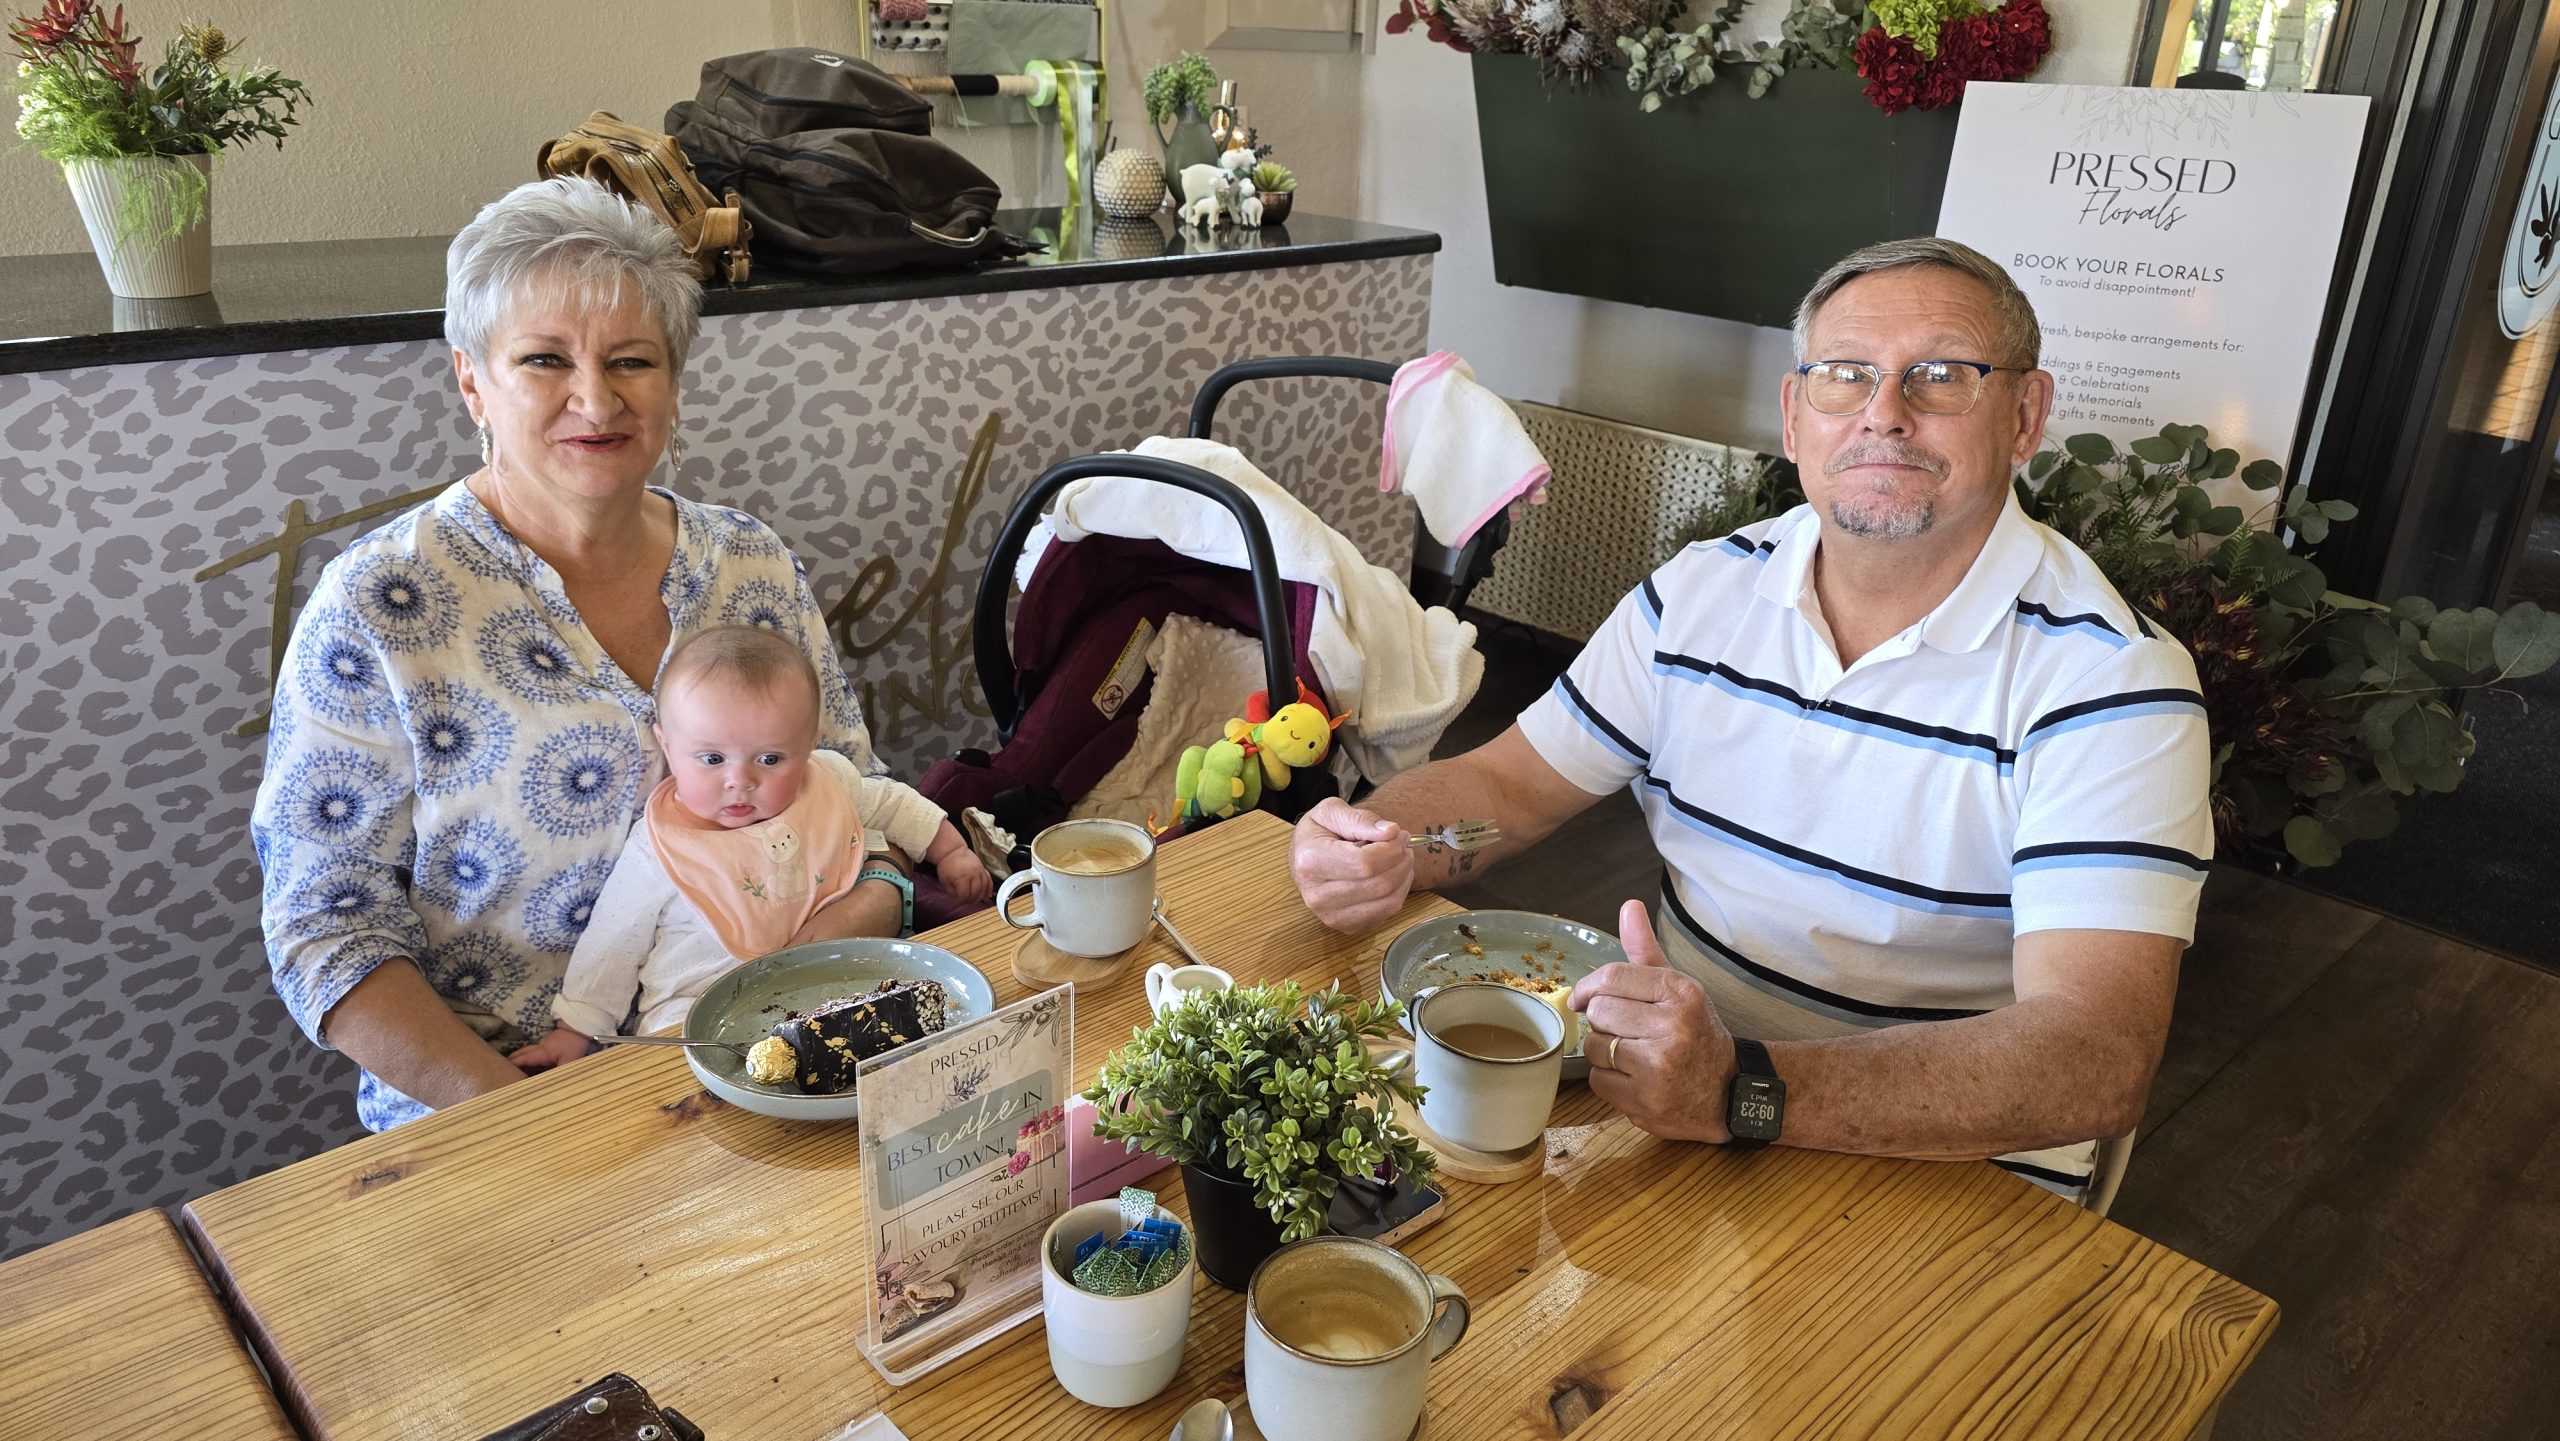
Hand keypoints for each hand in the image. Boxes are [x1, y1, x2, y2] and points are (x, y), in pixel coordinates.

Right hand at [507, 1023, 595, 1073]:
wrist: (580, 1027)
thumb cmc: (574, 1043)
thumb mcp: (569, 1061)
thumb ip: (561, 1073)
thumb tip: (554, 1085)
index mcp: (541, 1053)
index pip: (522, 1060)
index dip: (512, 1066)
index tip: (501, 1072)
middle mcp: (538, 1048)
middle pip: (520, 1054)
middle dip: (511, 1062)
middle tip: (502, 1071)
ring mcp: (542, 1045)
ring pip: (526, 1053)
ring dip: (519, 1060)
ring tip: (512, 1071)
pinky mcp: (548, 1044)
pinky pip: (533, 1053)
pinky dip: (528, 1059)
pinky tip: (529, 1066)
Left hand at [937, 849, 993, 903]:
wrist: (952, 850)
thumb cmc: (946, 864)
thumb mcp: (944, 880)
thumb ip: (951, 891)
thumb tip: (958, 898)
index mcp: (962, 878)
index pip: (964, 895)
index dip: (960, 901)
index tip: (956, 903)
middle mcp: (973, 874)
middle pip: (975, 893)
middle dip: (970, 900)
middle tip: (966, 903)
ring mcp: (979, 871)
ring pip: (984, 887)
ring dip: (980, 896)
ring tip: (975, 900)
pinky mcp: (982, 868)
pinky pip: (989, 880)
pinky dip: (989, 888)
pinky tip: (988, 894)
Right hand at [1290, 797, 1414, 932]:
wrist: (1305, 857)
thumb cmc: (1318, 832)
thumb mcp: (1331, 811)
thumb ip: (1361, 819)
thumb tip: (1391, 832)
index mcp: (1311, 862)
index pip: (1365, 863)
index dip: (1392, 849)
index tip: (1400, 834)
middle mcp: (1317, 895)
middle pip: (1380, 884)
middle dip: (1401, 861)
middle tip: (1404, 844)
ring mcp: (1331, 915)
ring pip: (1388, 902)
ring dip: (1404, 877)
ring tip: (1401, 858)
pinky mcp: (1346, 927)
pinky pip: (1386, 913)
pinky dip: (1398, 893)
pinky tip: (1393, 876)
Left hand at [1568, 899, 1735, 1142]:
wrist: (1728, 1092)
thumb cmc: (1696, 1034)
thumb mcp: (1678, 988)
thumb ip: (1646, 950)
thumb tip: (1629, 906)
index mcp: (1681, 992)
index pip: (1611, 978)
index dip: (1587, 988)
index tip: (1582, 997)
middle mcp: (1672, 1028)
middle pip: (1598, 1013)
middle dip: (1603, 1022)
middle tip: (1626, 1030)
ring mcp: (1659, 1068)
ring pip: (1593, 1047)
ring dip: (1604, 1052)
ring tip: (1633, 1055)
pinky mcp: (1645, 1102)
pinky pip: (1598, 1080)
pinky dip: (1608, 1080)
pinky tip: (1634, 1078)